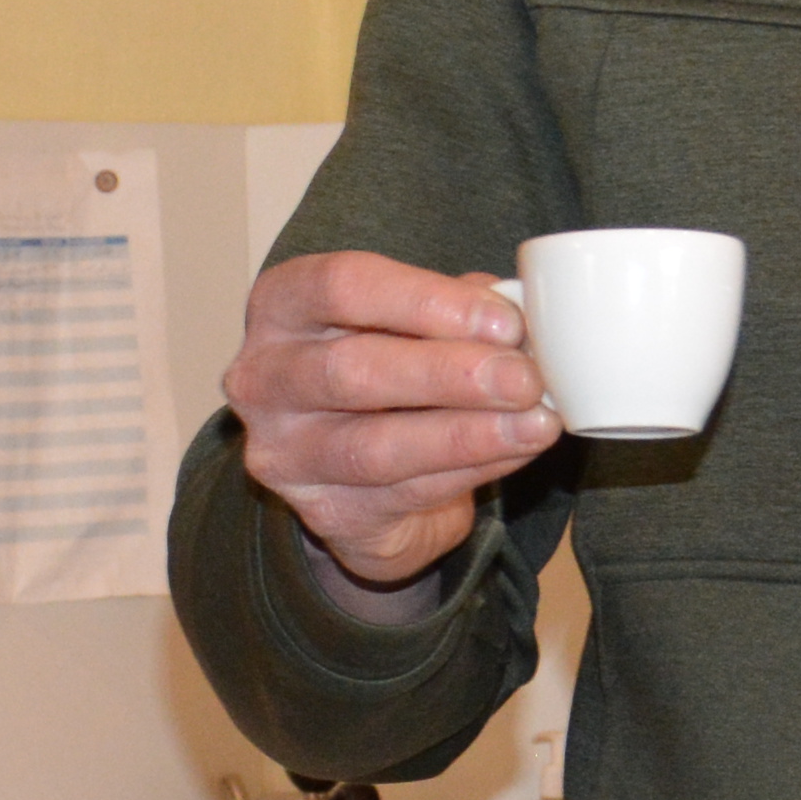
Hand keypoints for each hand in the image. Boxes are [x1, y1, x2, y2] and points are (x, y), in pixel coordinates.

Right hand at [228, 251, 555, 593]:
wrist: (357, 464)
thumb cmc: (383, 365)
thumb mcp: (406, 319)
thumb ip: (453, 304)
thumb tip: (517, 308)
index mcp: (282, 305)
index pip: (342, 288)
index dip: (426, 301)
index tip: (502, 320)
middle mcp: (265, 378)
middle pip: (351, 371)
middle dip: (448, 374)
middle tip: (523, 378)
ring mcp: (287, 453)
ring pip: (375, 446)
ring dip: (467, 434)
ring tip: (535, 422)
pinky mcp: (324, 511)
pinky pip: (404, 492)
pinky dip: (472, 470)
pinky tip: (516, 449)